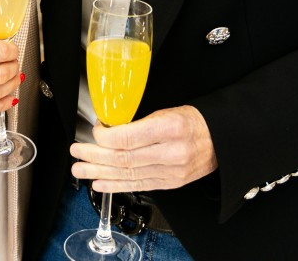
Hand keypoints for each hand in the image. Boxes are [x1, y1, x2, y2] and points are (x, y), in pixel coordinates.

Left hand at [70, 105, 217, 192]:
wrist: (220, 141)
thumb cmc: (193, 122)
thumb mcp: (167, 112)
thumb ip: (139, 122)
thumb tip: (109, 129)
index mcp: (170, 128)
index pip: (128, 138)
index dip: (105, 137)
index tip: (94, 131)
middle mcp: (171, 153)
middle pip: (124, 158)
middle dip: (95, 157)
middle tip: (77, 153)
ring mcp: (171, 172)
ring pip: (128, 174)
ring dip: (99, 173)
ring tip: (80, 170)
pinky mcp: (170, 184)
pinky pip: (138, 186)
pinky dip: (116, 185)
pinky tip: (100, 184)